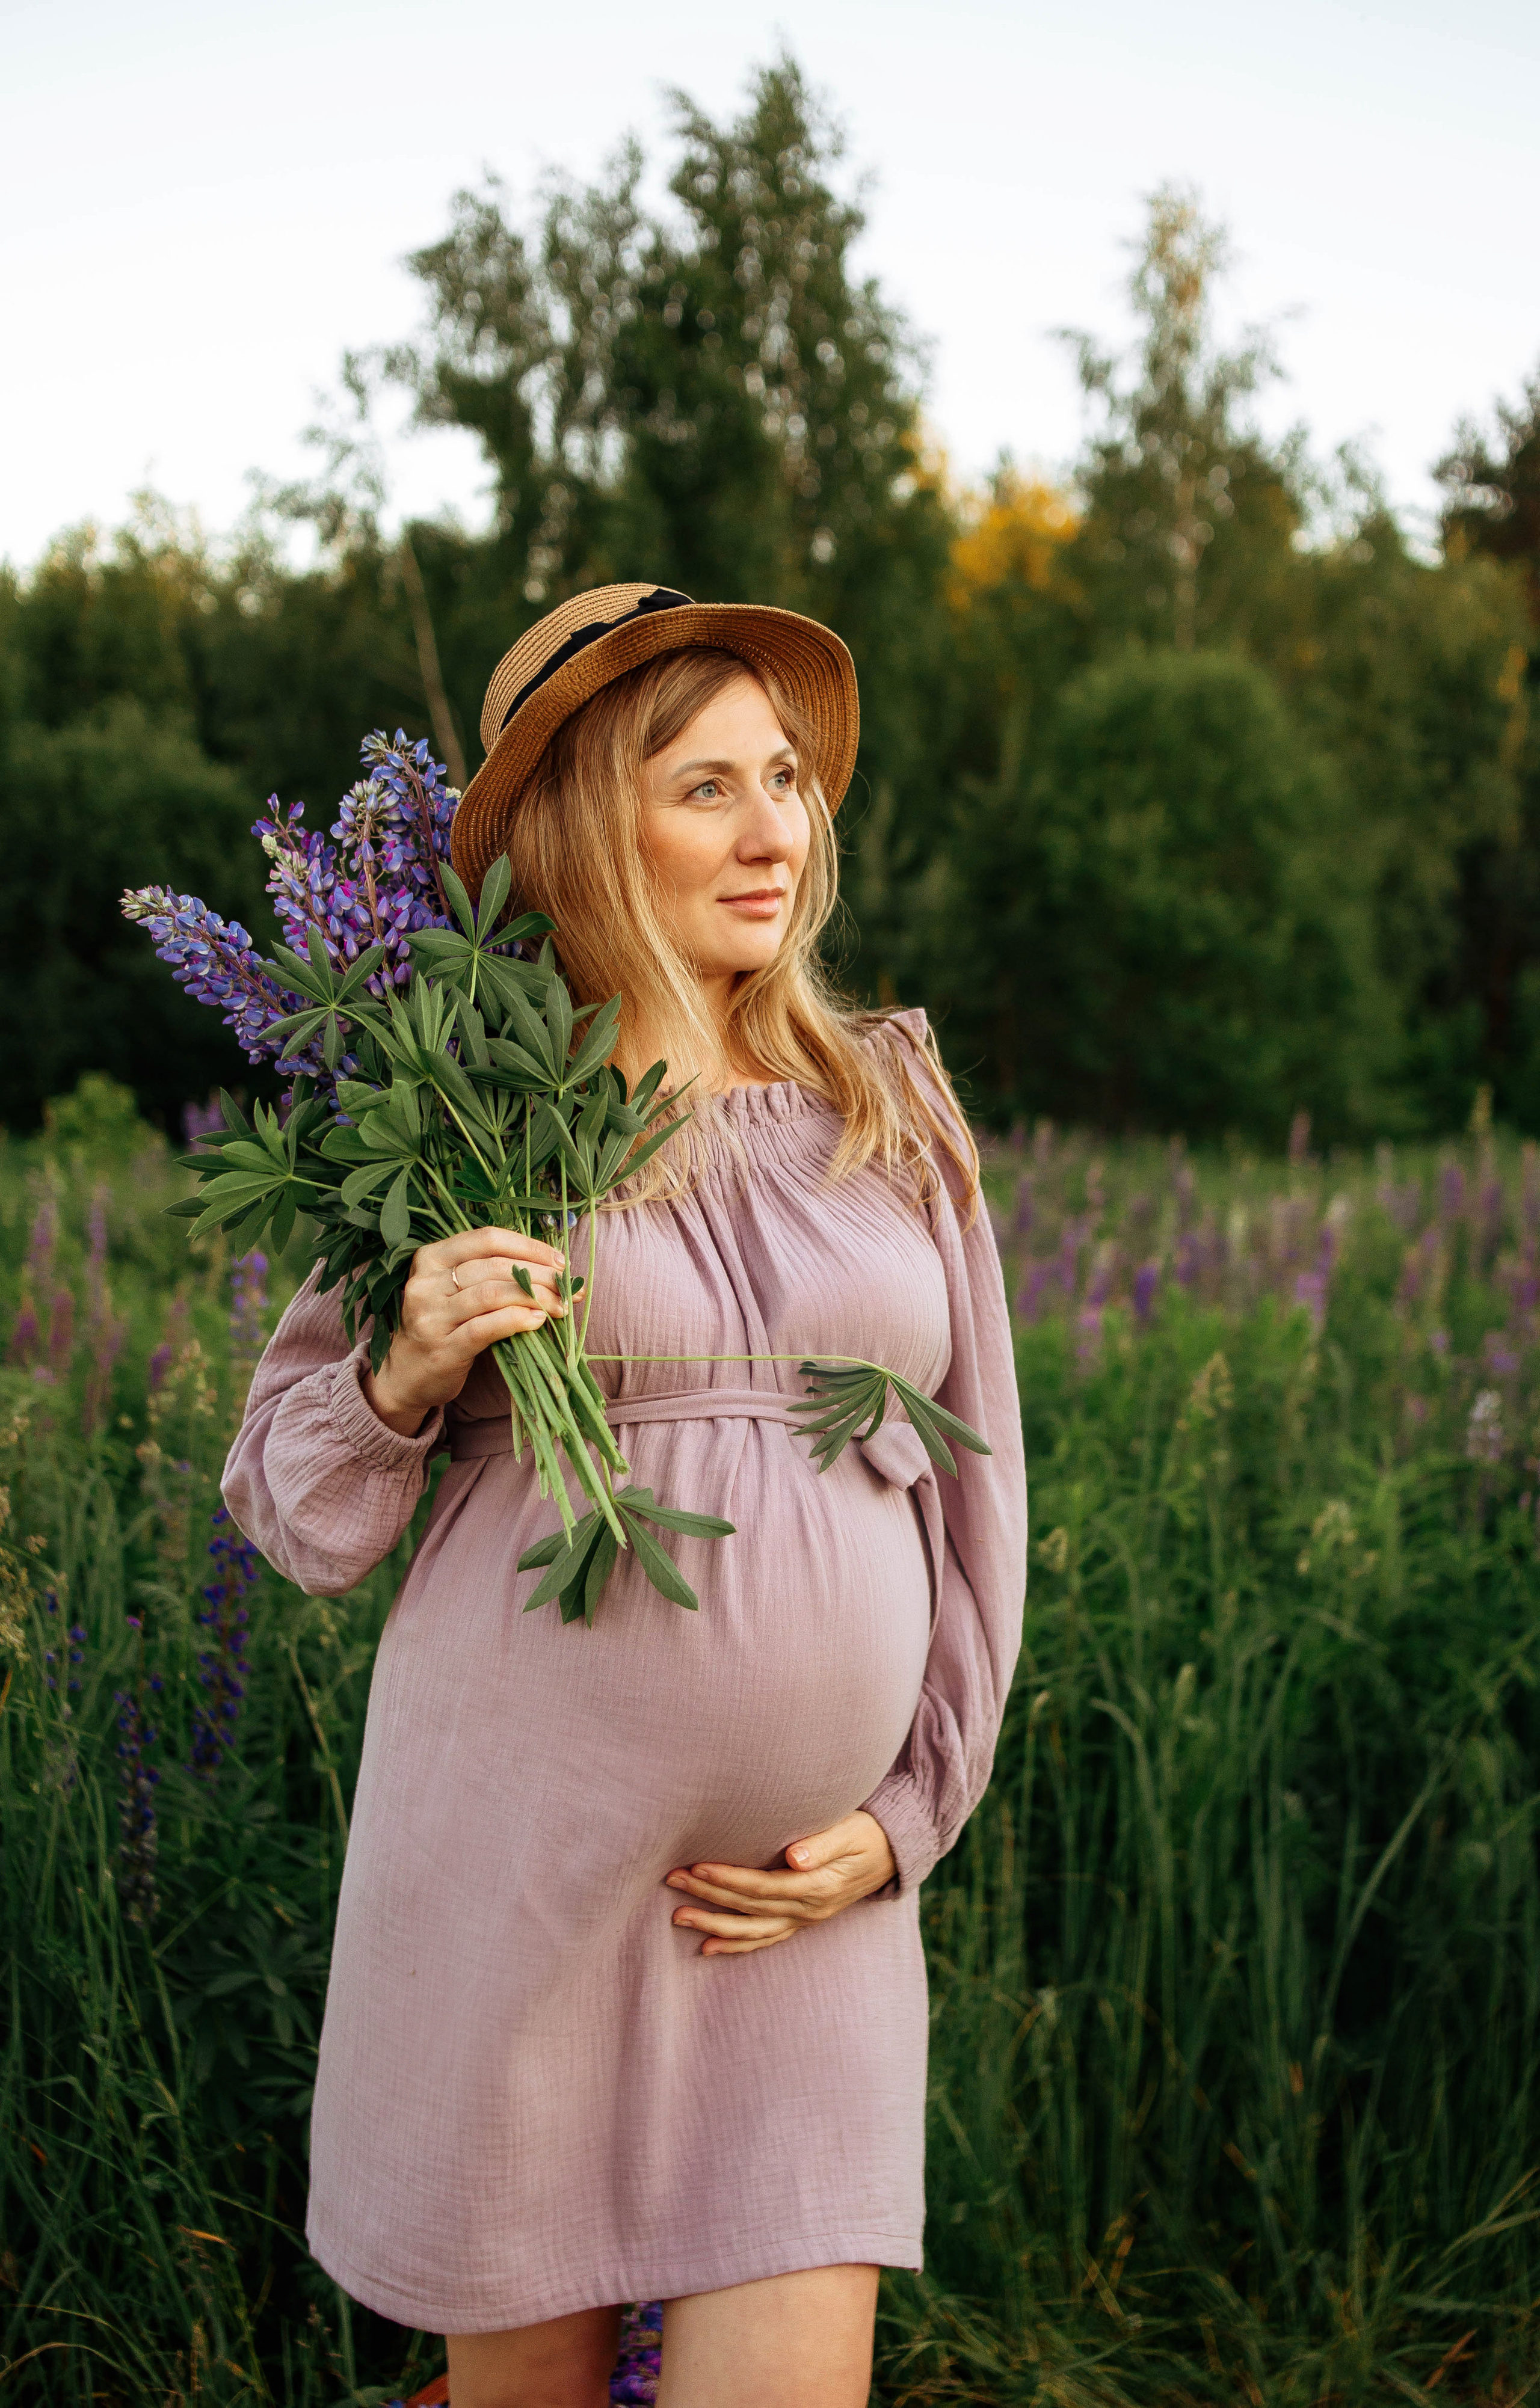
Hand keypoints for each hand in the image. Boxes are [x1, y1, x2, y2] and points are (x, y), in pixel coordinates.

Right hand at [363, 1227, 568, 1436]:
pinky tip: (538, 1321)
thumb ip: (492, 1274)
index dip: (528, 1246)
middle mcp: (426, 1282)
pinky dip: (518, 1320)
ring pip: (493, 1294)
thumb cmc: (443, 1326)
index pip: (487, 1239)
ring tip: (560, 1307)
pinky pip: (487, 1327)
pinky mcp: (443, 1347)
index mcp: (430, 1258)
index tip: (559, 1261)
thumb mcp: (456, 1291)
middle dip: (539, 1275)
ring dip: (535, 1297)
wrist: (406, 1375)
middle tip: (567, 1288)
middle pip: (495, 1266)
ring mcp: (431, 1316)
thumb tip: (554, 1268)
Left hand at [664, 1809, 896, 1955]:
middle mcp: (807, 1909)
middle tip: (672, 1882)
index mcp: (816, 1886)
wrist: (893, 1853)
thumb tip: (794, 1856)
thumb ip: (824, 1842)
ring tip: (678, 1918)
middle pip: (750, 1909)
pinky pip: (765, 1939)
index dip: (729, 1880)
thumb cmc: (869, 1833)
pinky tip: (708, 1947)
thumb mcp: (852, 1831)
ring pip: (752, 1931)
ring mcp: (804, 1919)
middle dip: (708, 1898)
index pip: (763, 1886)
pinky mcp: (802, 1920)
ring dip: (713, 1925)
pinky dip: (736, 1945)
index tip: (697, 1868)